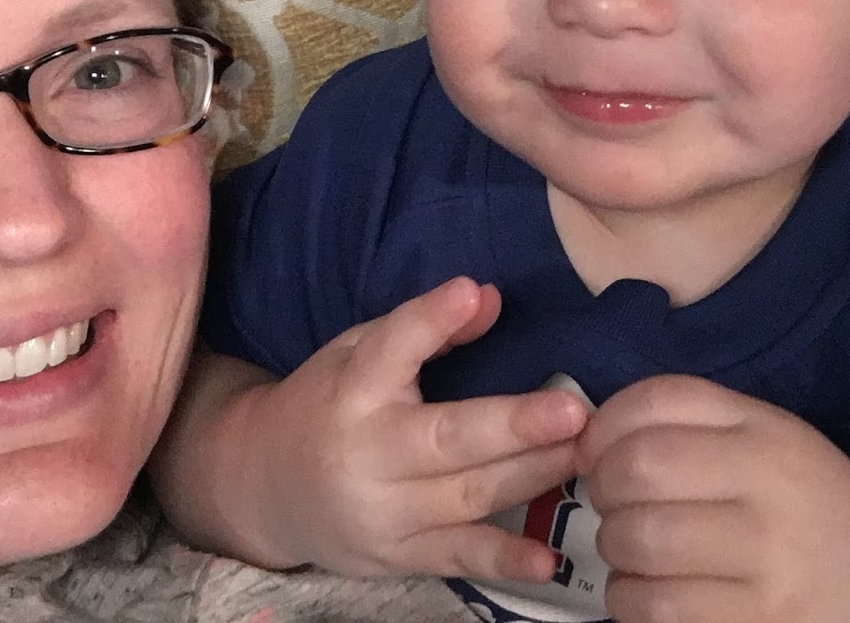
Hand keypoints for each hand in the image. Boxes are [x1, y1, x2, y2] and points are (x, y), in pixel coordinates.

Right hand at [230, 277, 589, 579]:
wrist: (264, 489)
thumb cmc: (326, 406)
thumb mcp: (357, 352)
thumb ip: (421, 329)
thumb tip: (487, 297)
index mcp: (352, 389)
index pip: (391, 348)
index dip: (430, 320)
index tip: (470, 291)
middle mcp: (366, 453)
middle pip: (445, 439)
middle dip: (513, 426)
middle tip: (573, 410)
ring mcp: (383, 512)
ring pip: (467, 496)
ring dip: (532, 475)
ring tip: (585, 452)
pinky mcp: (398, 555)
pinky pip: (457, 557)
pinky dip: (503, 559)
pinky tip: (547, 557)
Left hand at [578, 375, 849, 622]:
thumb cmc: (811, 509)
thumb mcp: (769, 441)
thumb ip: (691, 421)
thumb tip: (591, 434)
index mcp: (770, 434)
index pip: (658, 402)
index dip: (605, 424)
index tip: (597, 451)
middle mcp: (771, 494)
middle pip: (636, 471)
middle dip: (605, 489)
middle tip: (616, 506)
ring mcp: (768, 569)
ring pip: (635, 543)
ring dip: (614, 551)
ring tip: (636, 554)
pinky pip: (653, 608)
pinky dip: (631, 601)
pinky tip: (652, 594)